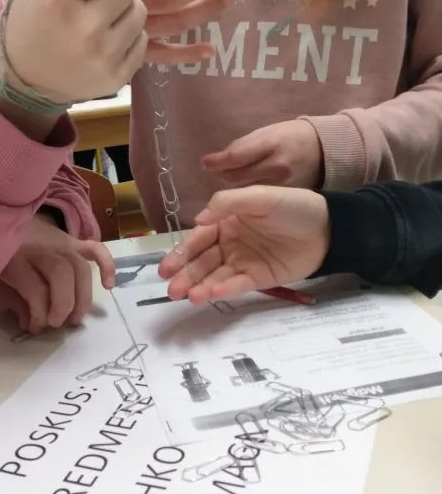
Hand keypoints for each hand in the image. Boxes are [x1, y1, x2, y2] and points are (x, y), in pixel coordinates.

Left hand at [0, 214, 114, 333]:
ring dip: (82, 296)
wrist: (1, 220)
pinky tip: (109, 286)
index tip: (35, 327)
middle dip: (63, 305)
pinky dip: (106, 265)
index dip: (39, 314)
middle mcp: (40, 247)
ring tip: (76, 319)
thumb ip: (15, 303)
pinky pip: (95, 249)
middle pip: (61, 274)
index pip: (35, 288)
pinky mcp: (72, 240)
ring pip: (79, 267)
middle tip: (57, 324)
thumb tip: (34, 325)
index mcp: (15, 257)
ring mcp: (59, 241)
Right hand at [1, 0, 147, 103]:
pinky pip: (144, 40)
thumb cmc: (30, 20)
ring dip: (126, 8)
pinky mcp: (119, 76)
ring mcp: (103, 55)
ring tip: (101, 16)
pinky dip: (128, 35)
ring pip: (141, 10)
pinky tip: (106, 39)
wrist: (26, 80)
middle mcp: (83, 26)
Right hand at [159, 187, 329, 302]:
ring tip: (187, 296)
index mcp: (226, 222)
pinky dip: (223, 290)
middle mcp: (230, 243)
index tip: (165, 267)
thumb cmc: (293, 206)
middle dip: (185, 275)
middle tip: (171, 289)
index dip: (181, 253)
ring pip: (215, 276)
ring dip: (200, 286)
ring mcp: (244, 262)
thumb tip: (198, 220)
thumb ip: (227, 203)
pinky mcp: (259, 279)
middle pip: (202, 262)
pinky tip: (211, 294)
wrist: (328, 227)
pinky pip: (237, 285)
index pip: (198, 239)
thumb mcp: (259, 196)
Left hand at [202, 120, 323, 188]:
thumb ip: (241, 147)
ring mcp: (283, 186)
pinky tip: (249, 195)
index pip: (236, 156)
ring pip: (245, 192)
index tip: (205, 163)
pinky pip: (259, 203)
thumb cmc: (291, 137)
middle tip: (221, 172)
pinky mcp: (287, 199)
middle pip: (237, 178)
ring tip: (236, 181)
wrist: (325, 152)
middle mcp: (277, 166)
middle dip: (224, 175)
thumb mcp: (267, 133)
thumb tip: (212, 161)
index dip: (217, 161)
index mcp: (271, 143)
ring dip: (235, 189)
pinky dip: (249, 199)